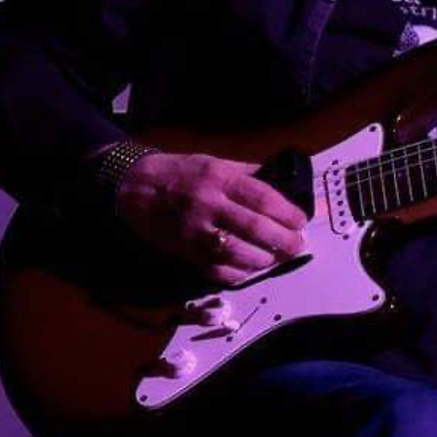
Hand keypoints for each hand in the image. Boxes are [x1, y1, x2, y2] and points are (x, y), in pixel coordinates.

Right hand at [114, 151, 307, 285]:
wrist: (135, 187)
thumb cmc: (181, 172)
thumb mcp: (215, 162)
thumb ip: (247, 173)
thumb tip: (281, 182)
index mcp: (221, 179)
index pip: (262, 198)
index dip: (286, 212)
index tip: (301, 221)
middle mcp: (209, 205)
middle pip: (254, 228)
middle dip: (282, 240)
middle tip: (297, 245)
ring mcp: (195, 231)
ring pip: (237, 253)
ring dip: (263, 259)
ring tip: (276, 257)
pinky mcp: (184, 252)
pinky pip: (215, 270)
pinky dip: (236, 274)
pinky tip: (249, 270)